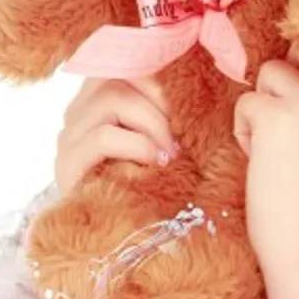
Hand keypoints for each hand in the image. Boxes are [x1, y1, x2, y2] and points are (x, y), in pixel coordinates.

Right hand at [47, 77, 175, 298]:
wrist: (132, 243)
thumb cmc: (168, 182)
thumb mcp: (183, 137)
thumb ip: (189, 107)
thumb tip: (231, 76)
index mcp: (111, 91)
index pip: (131, 55)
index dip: (166, 67)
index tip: (196, 95)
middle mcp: (84, 107)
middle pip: (123, 71)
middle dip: (163, 96)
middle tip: (187, 126)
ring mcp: (71, 134)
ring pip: (112, 97)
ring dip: (154, 121)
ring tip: (174, 149)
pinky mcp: (66, 164)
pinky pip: (100, 135)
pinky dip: (136, 144)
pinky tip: (158, 161)